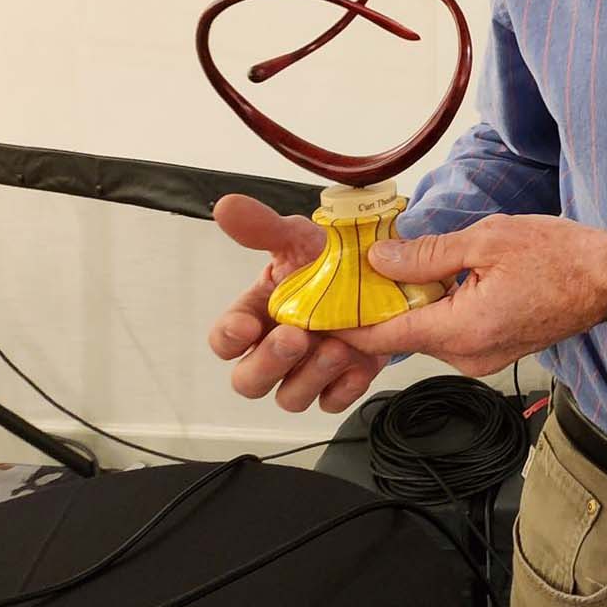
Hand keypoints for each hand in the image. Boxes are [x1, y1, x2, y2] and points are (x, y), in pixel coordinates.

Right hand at [208, 195, 389, 412]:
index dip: (228, 339)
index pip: (225, 340)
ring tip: (336, 346)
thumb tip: (227, 206)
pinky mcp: (341, 380)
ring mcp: (308, 369)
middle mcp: (275, 348)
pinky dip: (344, 388)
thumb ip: (263, 227)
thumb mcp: (298, 237)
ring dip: (309, 376)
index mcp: (257, 314)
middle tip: (294, 337)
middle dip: (268, 363)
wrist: (381, 268)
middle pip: (249, 380)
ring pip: (290, 397)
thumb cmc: (328, 256)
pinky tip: (358, 366)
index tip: (245, 326)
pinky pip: (334, 401)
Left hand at [331, 213, 606, 376]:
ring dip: (409, 303)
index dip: (344, 323)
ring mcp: (482, 358)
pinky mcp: (494, 350)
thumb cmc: (561, 257)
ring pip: (425, 332)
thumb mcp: (487, 240)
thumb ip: (428, 254)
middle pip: (401, 336)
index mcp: (461, 331)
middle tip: (357, 266)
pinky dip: (435, 308)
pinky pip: (450, 332)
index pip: (381, 338)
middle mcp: (467, 356)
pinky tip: (438, 278)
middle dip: (377, 303)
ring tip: (398, 264)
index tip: (317, 307)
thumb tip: (380, 260)